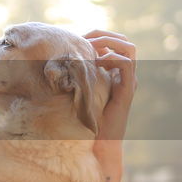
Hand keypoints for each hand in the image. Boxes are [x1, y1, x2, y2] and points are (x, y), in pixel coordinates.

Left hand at [84, 29, 136, 181]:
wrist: (96, 146)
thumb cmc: (82, 123)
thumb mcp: (76, 94)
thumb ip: (73, 78)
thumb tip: (52, 63)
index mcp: (114, 75)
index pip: (114, 44)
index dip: (97, 37)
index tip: (77, 39)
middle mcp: (124, 76)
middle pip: (124, 42)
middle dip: (104, 35)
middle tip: (84, 39)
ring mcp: (127, 83)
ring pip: (129, 49)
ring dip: (109, 42)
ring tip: (90, 48)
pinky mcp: (126, 91)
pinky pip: (126, 64)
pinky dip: (111, 58)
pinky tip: (93, 63)